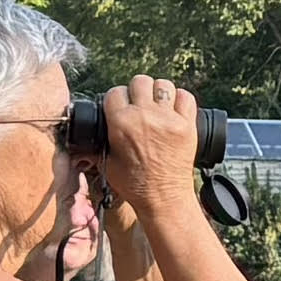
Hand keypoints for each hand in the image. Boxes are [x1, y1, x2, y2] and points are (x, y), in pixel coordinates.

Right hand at [92, 74, 209, 196]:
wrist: (163, 199)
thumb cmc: (135, 185)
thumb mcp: (107, 162)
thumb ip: (100, 141)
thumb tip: (93, 132)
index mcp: (121, 123)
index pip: (115, 92)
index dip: (117, 98)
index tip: (121, 106)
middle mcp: (145, 116)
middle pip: (140, 81)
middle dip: (137, 91)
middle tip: (139, 104)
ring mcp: (168, 119)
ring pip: (163, 85)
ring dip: (159, 93)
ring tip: (157, 106)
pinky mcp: (187, 125)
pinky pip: (185, 97)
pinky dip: (180, 100)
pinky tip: (174, 110)